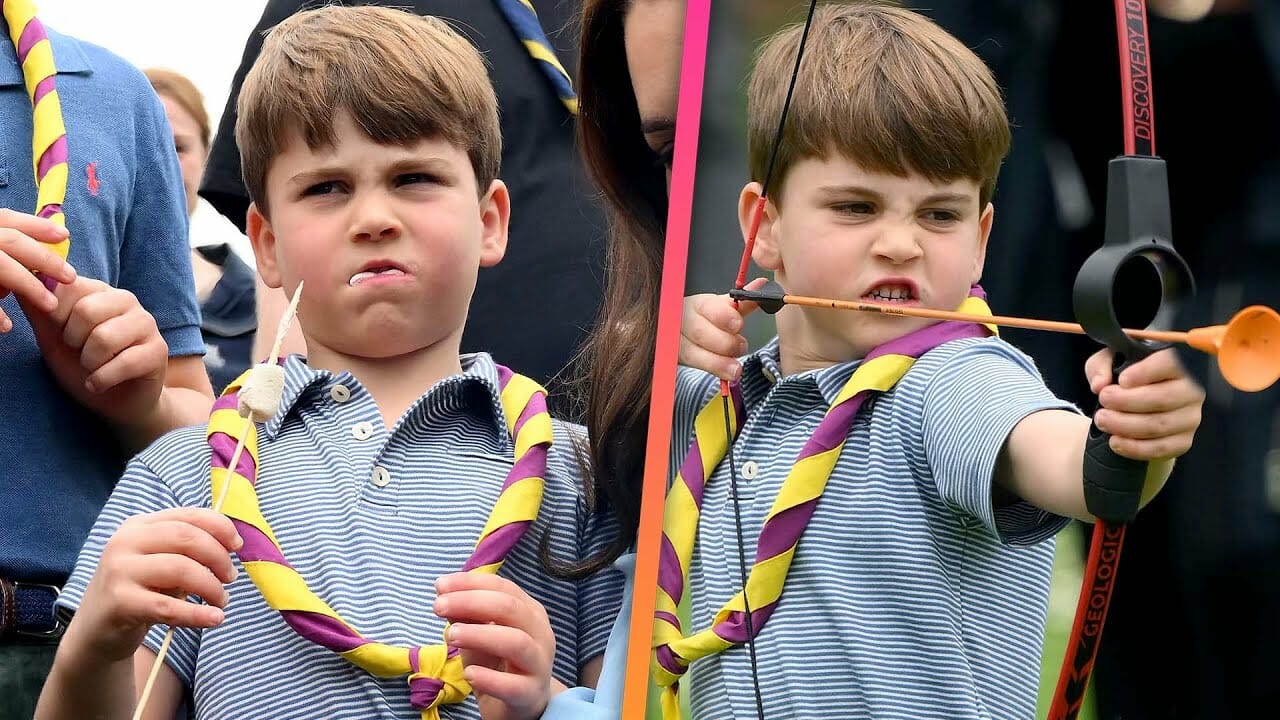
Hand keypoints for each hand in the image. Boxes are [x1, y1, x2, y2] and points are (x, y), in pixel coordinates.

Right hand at [0, 208, 76, 331]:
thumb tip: (34, 266)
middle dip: (43, 258)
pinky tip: (6, 326)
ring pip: (0, 267)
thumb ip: (1, 250)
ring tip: (50, 305)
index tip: (64, 235)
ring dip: (27, 285)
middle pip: (9, 242)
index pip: (5, 218)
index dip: (36, 225)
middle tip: (70, 276)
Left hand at [19, 275, 168, 425]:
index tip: (62, 334)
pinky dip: (102, 380)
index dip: (56, 317)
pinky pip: (124, 363)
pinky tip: (98, 383)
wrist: (115, 403)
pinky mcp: (158, 350)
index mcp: (99, 291)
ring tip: (92, 368)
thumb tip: (24, 283)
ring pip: (105, 338)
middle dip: (73, 342)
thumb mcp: (53, 339)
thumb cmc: (84, 366)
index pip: (69, 287)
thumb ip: (41, 312)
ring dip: (89, 363)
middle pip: (86, 311)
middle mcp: (126, 300)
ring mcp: (146, 324)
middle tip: (80, 353)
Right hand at [63, 509, 241, 664]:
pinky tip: (215, 619)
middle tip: (230, 578)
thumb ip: (188, 550)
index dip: (220, 527)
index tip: (238, 546)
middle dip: (218, 557)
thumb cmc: (139, 591)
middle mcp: (125, 542)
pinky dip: (197, 614)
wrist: (96, 630)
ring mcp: (118, 570)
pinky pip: (168, 606)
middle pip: (187, 538)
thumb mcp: (161, 562)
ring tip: (221, 601)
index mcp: (138, 526)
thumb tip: (232, 545)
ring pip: (181, 569)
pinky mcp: (118, 602)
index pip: (188, 516)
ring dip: (211, 587)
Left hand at [434, 572, 555, 719]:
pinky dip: (489, 678)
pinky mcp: (531, 694)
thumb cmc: (498, 663)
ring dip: (480, 635)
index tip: (440, 585)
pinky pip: (513, 686)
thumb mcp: (477, 634)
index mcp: (529, 611)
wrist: (517, 707)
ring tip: (450, 635)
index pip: (503, 587)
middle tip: (439, 607)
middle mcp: (540, 633)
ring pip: (516, 642)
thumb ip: (465, 614)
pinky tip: (469, 673)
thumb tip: (444, 591)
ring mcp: (539, 664)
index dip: (470, 583)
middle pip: (511, 608)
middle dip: (471, 602)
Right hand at [680, 277, 766, 379]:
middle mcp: (682, 321)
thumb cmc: (706, 320)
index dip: (723, 316)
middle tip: (741, 346)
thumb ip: (743, 301)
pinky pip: (691, 367)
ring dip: (717, 362)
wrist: (681, 333)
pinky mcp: (675, 359)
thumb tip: (762, 284)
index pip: (708, 306)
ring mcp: (675, 342)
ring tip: (736, 369)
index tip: (738, 325)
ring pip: (693, 353)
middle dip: (724, 342)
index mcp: (697, 304)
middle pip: (700, 332)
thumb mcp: (723, 309)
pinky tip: (726, 376)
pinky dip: (711, 371)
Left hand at [1085, 347, 1204, 459]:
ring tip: (1102, 419)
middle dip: (1125, 402)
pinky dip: (1134, 448)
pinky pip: (1161, 448)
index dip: (1146, 372)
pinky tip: (1115, 441)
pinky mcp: (1183, 441)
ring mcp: (1190, 418)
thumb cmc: (1125, 376)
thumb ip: (1101, 366)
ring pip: (1158, 425)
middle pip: (1161, 399)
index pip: (1170, 363)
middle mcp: (1191, 391)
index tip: (1122, 380)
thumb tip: (1099, 384)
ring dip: (1124, 425)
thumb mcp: (1110, 361)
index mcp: (1178, 365)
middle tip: (1103, 400)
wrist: (1136, 403)